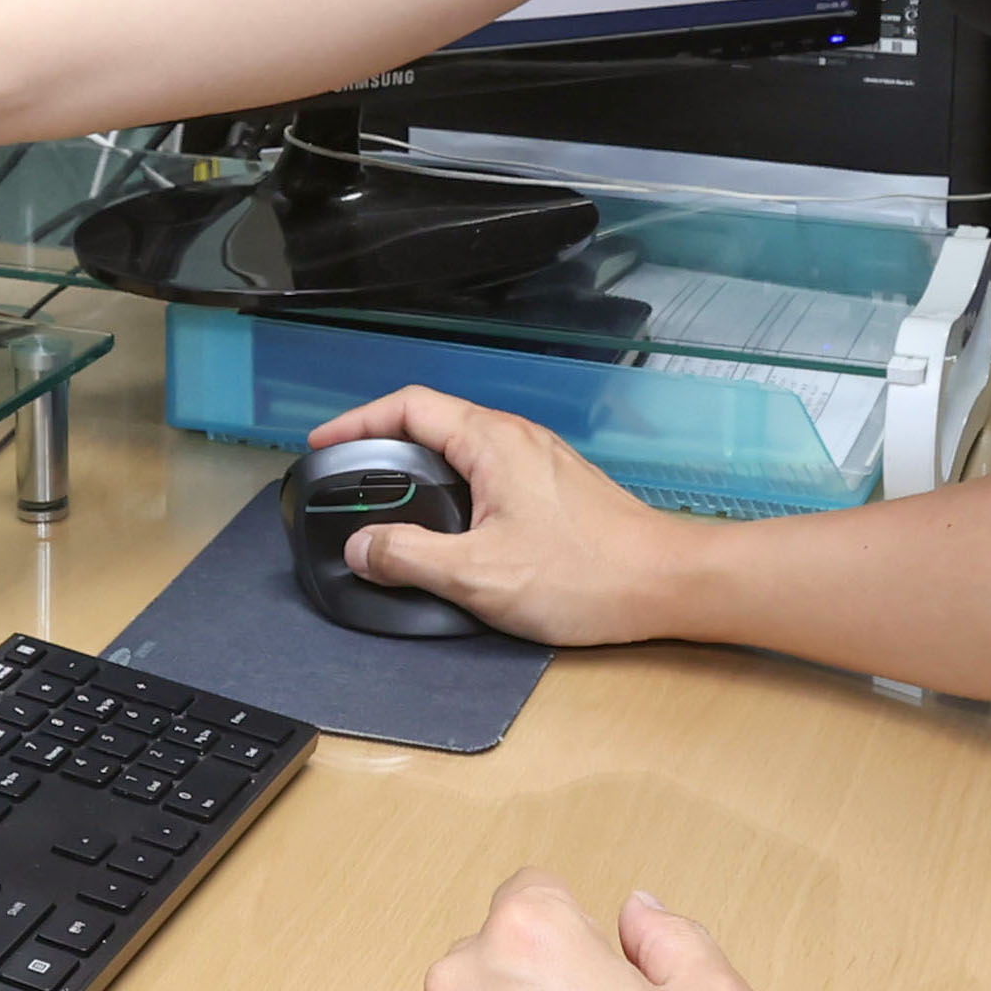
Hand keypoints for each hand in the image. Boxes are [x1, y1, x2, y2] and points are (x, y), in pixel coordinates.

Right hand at [305, 390, 694, 648]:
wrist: (667, 584)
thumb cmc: (586, 575)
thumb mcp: (480, 575)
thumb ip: (410, 558)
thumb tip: (362, 547)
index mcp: (493, 442)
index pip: (409, 406)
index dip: (357, 421)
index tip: (323, 445)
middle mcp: (517, 438)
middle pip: (433, 422)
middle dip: (382, 444)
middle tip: (347, 476)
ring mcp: (539, 460)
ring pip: (461, 447)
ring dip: (419, 467)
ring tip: (386, 501)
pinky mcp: (554, 487)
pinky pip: (486, 470)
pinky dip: (451, 486)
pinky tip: (445, 525)